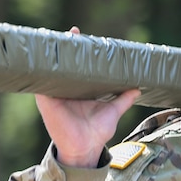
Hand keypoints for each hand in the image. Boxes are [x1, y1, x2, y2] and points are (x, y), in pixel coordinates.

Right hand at [35, 27, 140, 166]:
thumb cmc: (96, 132)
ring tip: (62, 38)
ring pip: (53, 69)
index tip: (83, 36)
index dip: (80, 52)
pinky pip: (42, 80)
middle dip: (68, 47)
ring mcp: (54, 93)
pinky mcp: (46, 99)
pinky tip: (46, 58)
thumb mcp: (113, 111)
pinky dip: (44, 69)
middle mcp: (66, 89)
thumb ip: (124, 99)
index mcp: (80, 90)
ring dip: (56, 54)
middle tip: (74, 32)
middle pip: (65, 64)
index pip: (78, 66)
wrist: (85, 148)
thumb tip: (138, 88)